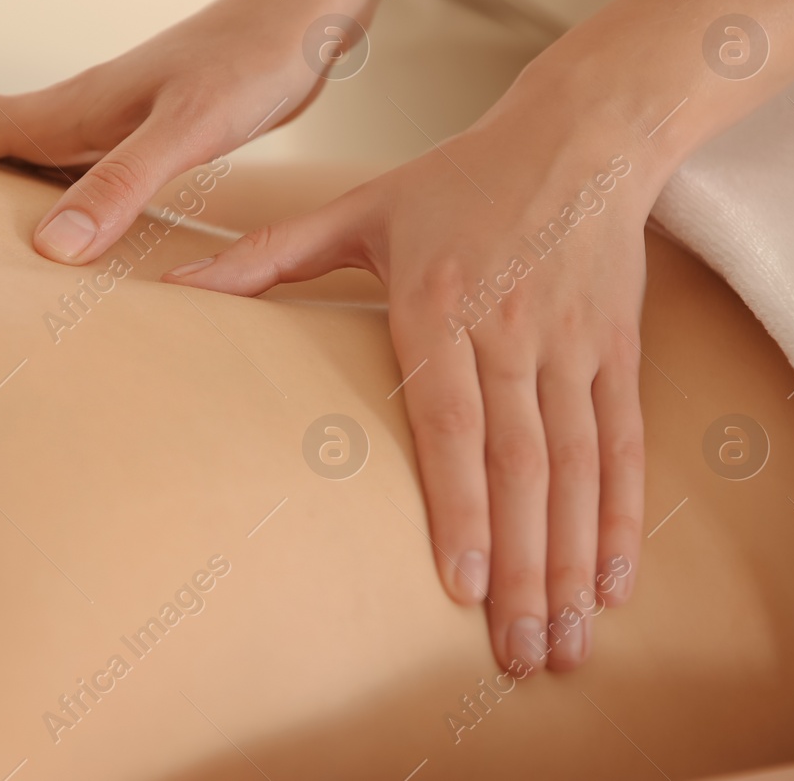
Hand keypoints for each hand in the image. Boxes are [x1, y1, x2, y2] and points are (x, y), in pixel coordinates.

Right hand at [0, 0, 333, 261]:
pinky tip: (26, 228)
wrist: (303, 16)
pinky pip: (52, 173)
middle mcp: (69, 116)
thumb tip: (45, 253)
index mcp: (65, 111)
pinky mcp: (133, 137)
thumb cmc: (251, 65)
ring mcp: (98, 125)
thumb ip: (122, 187)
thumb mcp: (188, 130)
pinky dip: (18, 197)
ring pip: (1, 160)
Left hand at [163, 119, 649, 673]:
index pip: (453, 422)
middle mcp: (511, 329)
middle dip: (524, 568)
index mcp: (438, 302)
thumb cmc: (454, 179)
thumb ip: (267, 256)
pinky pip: (621, 440)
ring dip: (573, 559)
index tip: (460, 587)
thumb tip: (172, 286)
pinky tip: (617, 581)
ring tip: (569, 644)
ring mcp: (571, 343)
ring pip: (575, 466)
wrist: (579, 136)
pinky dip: (619, 513)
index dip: (460, 507)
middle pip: (519, 464)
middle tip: (520, 656)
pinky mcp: (615, 348)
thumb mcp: (355, 208)